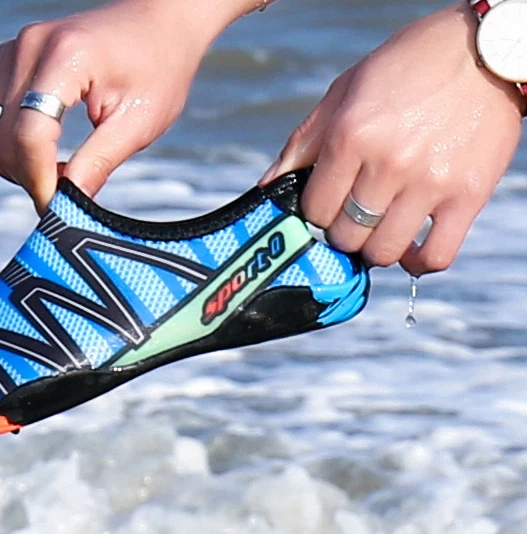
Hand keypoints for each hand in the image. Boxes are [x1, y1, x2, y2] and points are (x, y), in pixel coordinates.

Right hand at [0, 0, 257, 212]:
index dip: (39, 181)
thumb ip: (98, 164)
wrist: (158, 24)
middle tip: (65, 191)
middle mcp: (28, 47)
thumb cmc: (158, 70)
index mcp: (66, 58)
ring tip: (55, 169)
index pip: (30, 134)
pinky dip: (1, 143)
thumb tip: (66, 207)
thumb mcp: (138, 124)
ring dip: (10, 164)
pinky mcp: (4, 59)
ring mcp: (11, 50)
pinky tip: (40, 150)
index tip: (57, 208)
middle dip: (27, 177)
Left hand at [260, 3, 522, 275]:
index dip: (317, 212)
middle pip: (346, 235)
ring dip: (375, 247)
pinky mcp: (469, 196)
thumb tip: (267, 187)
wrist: (486, 51)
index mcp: (351, 135)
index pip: (315, 209)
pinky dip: (418, 262)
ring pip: (383, 252)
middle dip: (343, 231)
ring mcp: (430, 182)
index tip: (329, 203)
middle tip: (354, 215)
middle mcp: (388, 163)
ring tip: (380, 228)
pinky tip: (411, 248)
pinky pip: (436, 256)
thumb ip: (304, 143)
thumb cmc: (407, 68)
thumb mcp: (345, 91)